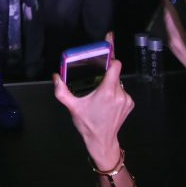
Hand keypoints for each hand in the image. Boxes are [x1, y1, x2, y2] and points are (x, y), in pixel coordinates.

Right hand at [53, 33, 132, 169]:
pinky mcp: (130, 104)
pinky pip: (122, 91)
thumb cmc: (87, 124)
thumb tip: (56, 76)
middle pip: (114, 73)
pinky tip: (106, 100)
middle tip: (95, 77)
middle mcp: (120, 93)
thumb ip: (62, 91)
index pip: (115, 65)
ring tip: (99, 93)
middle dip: (106, 72)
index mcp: (107, 91)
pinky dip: (115, 92)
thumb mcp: (72, 107)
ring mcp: (126, 99)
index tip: (108, 45)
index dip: (111, 55)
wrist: (102, 141)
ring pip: (118, 82)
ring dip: (110, 83)